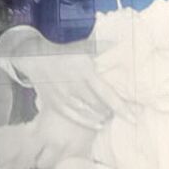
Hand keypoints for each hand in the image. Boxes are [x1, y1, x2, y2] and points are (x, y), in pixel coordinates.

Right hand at [3, 31, 138, 125]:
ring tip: (109, 116)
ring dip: (101, 117)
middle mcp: (74, 85)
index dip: (121, 107)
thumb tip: (121, 43)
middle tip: (122, 112)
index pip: (107, 93)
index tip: (134, 117)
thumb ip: (103, 48)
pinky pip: (73, 117)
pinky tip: (98, 125)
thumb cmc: (65, 52)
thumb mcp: (84, 47)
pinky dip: (87, 122)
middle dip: (112, 111)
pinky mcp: (54, 103)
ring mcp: (63, 96)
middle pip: (99, 106)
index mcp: (84, 71)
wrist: (35, 57)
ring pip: (87, 113)